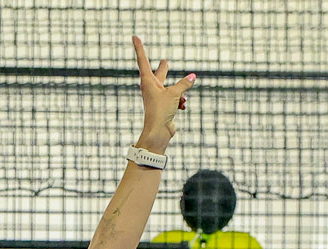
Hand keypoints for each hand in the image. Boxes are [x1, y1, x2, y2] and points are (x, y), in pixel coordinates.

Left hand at [132, 36, 195, 151]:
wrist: (158, 132)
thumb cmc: (161, 111)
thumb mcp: (174, 94)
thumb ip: (184, 84)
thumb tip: (193, 76)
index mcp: (148, 81)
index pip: (143, 59)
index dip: (139, 47)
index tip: (134, 36)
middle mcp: (151, 88)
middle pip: (158, 74)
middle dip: (162, 68)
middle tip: (164, 61)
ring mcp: (158, 98)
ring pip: (169, 87)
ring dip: (178, 88)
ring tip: (185, 86)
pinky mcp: (164, 107)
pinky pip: (175, 99)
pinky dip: (180, 101)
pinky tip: (182, 105)